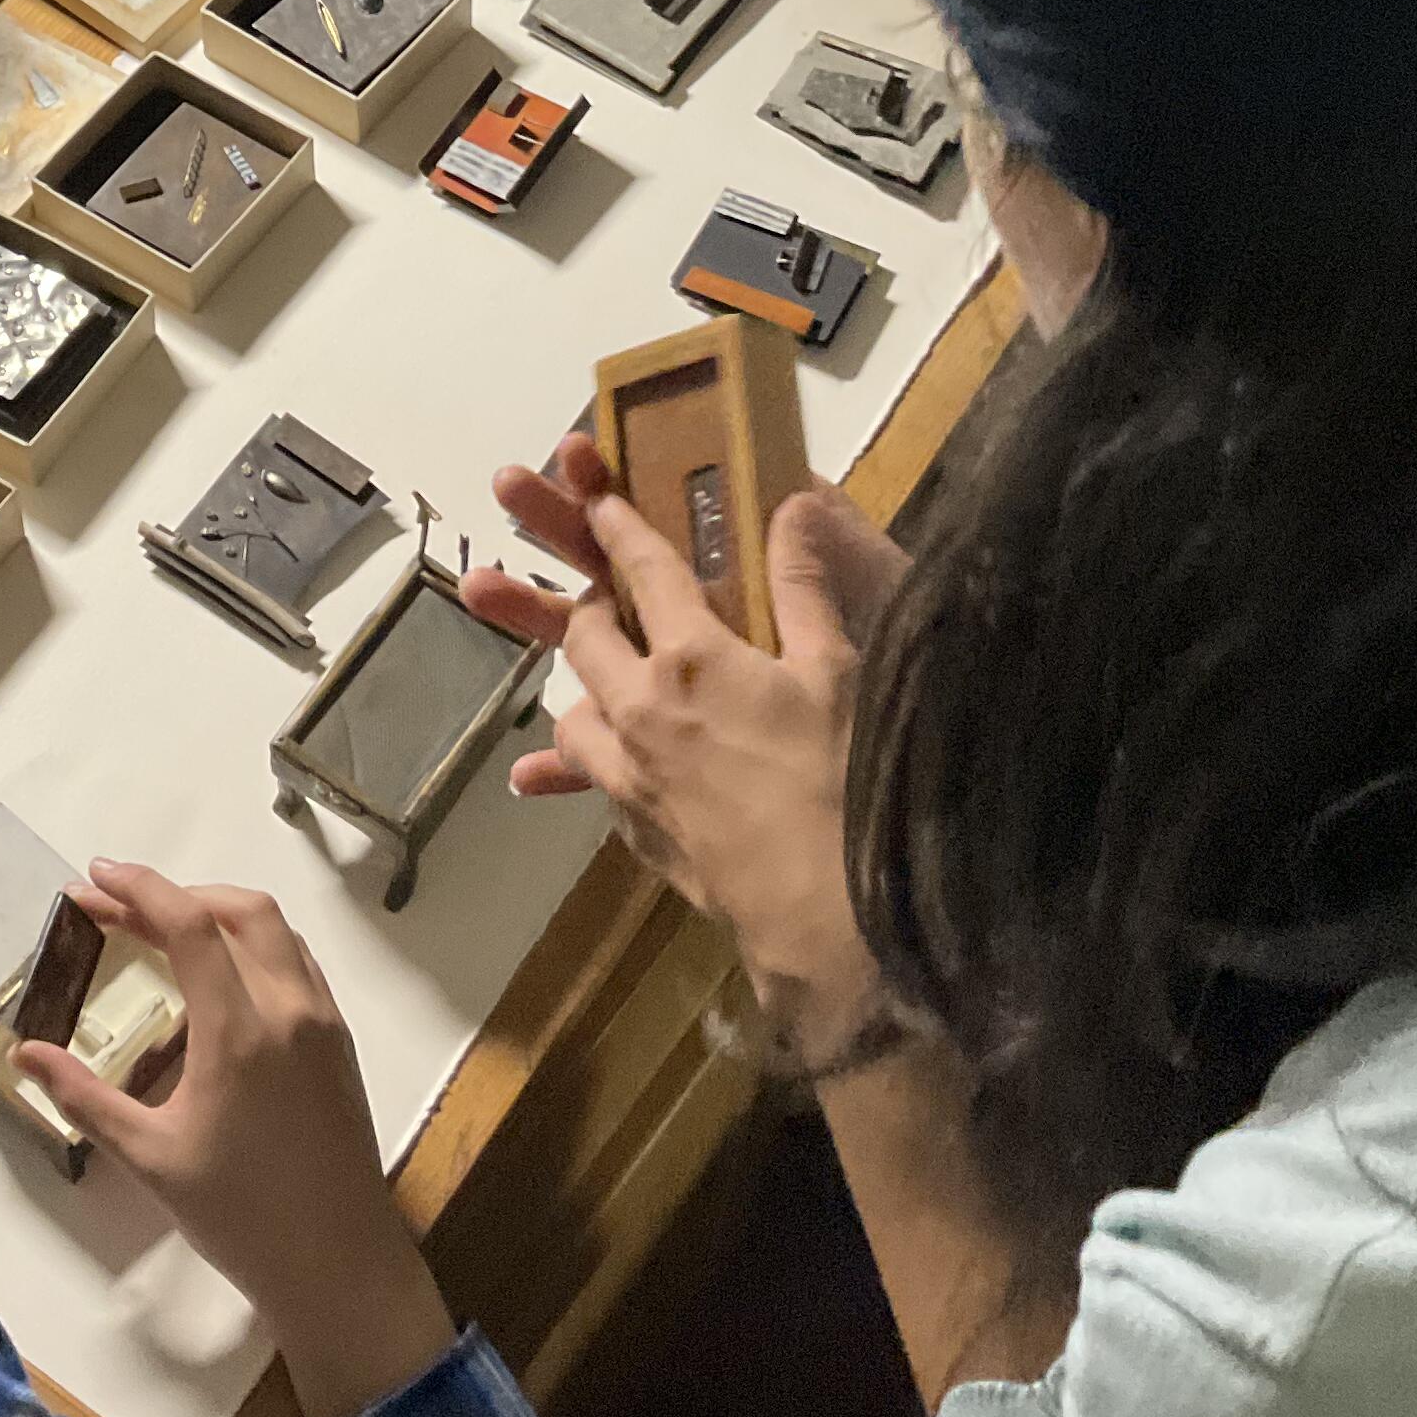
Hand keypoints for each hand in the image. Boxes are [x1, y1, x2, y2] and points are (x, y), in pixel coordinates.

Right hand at [15, 860, 454, 1416]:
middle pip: (239, 909)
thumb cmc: (239, 1217)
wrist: (338, 1265)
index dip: (139, 889)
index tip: (93, 878)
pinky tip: (220, 976)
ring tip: (163, 931)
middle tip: (119, 909)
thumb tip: (25, 1052)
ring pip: (275, 930)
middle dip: (175, 894)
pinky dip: (254, 944)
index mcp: (240, 1031)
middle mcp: (289, 1009)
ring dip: (218, 913)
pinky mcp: (339, 1042)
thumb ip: (84, 1098)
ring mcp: (323, 1022)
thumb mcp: (150, 1158)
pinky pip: (296, 963)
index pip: (190, 925)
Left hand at [460, 443, 900, 1067]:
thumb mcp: (839, 672)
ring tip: (598, 686)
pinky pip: (596, 788)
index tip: (595, 495)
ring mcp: (632, 778)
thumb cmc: (841, 784)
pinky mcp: (638, 836)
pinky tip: (618, 777)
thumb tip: (795, 504)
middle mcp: (642, 710)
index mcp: (692, 656)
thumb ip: (807, 585)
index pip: (642, 570)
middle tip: (592, 594)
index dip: (617, 526)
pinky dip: (593, 771)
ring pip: (575, 716)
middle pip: (585, 638)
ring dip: (582, 691)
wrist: (825, 921)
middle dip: (582, 604)